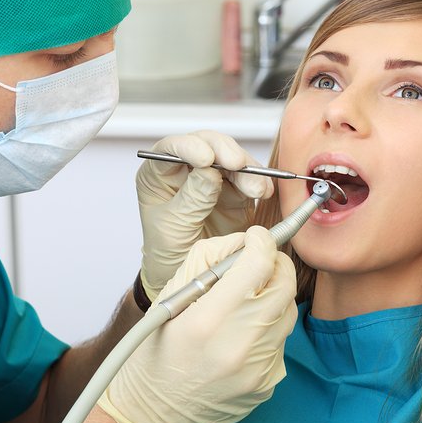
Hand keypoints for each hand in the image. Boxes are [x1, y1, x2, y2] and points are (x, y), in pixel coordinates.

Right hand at [99, 226, 297, 422]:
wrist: (153, 414)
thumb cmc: (154, 353)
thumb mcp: (169, 297)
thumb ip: (208, 260)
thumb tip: (244, 242)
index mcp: (208, 320)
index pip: (258, 264)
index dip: (261, 243)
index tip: (257, 239)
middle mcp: (238, 345)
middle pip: (284, 285)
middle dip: (274, 265)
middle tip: (258, 264)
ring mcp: (257, 369)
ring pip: (287, 311)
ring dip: (270, 298)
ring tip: (241, 305)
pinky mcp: (267, 384)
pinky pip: (280, 341)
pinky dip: (266, 330)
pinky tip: (239, 338)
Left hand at [137, 131, 273, 300]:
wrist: (187, 278)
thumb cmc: (168, 252)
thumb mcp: (173, 227)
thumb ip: (191, 199)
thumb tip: (209, 171)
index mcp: (159, 174)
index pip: (170, 148)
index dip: (189, 146)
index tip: (205, 157)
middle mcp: (185, 170)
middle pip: (206, 144)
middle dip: (224, 151)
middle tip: (237, 163)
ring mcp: (212, 179)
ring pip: (232, 159)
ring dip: (246, 170)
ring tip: (256, 189)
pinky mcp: (235, 192)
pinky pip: (249, 180)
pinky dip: (259, 183)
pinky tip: (263, 192)